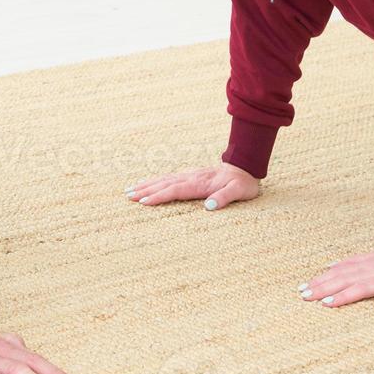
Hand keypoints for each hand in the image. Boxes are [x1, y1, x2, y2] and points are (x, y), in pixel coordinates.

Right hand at [125, 161, 260, 209]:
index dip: (159, 196)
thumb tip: (208, 207)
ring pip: (163, 180)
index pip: (175, 190)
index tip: (143, 202)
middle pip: (164, 184)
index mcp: (199, 183)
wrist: (245, 167)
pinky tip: (148, 183)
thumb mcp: (239, 192)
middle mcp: (191, 177)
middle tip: (127, 195)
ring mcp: (189, 175)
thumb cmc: (242, 183)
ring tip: (130, 189)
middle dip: (145, 190)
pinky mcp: (190, 176)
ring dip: (147, 185)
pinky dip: (155, 181)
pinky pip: (168, 178)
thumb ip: (224, 198)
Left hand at [298, 246, 373, 313]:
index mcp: (365, 264)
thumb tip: (329, 266)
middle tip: (305, 296)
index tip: (301, 288)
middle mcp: (373, 270)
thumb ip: (352, 263)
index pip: (338, 271)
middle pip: (344, 278)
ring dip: (345, 295)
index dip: (320, 279)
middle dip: (323, 287)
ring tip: (328, 304)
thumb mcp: (373, 257)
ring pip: (364, 286)